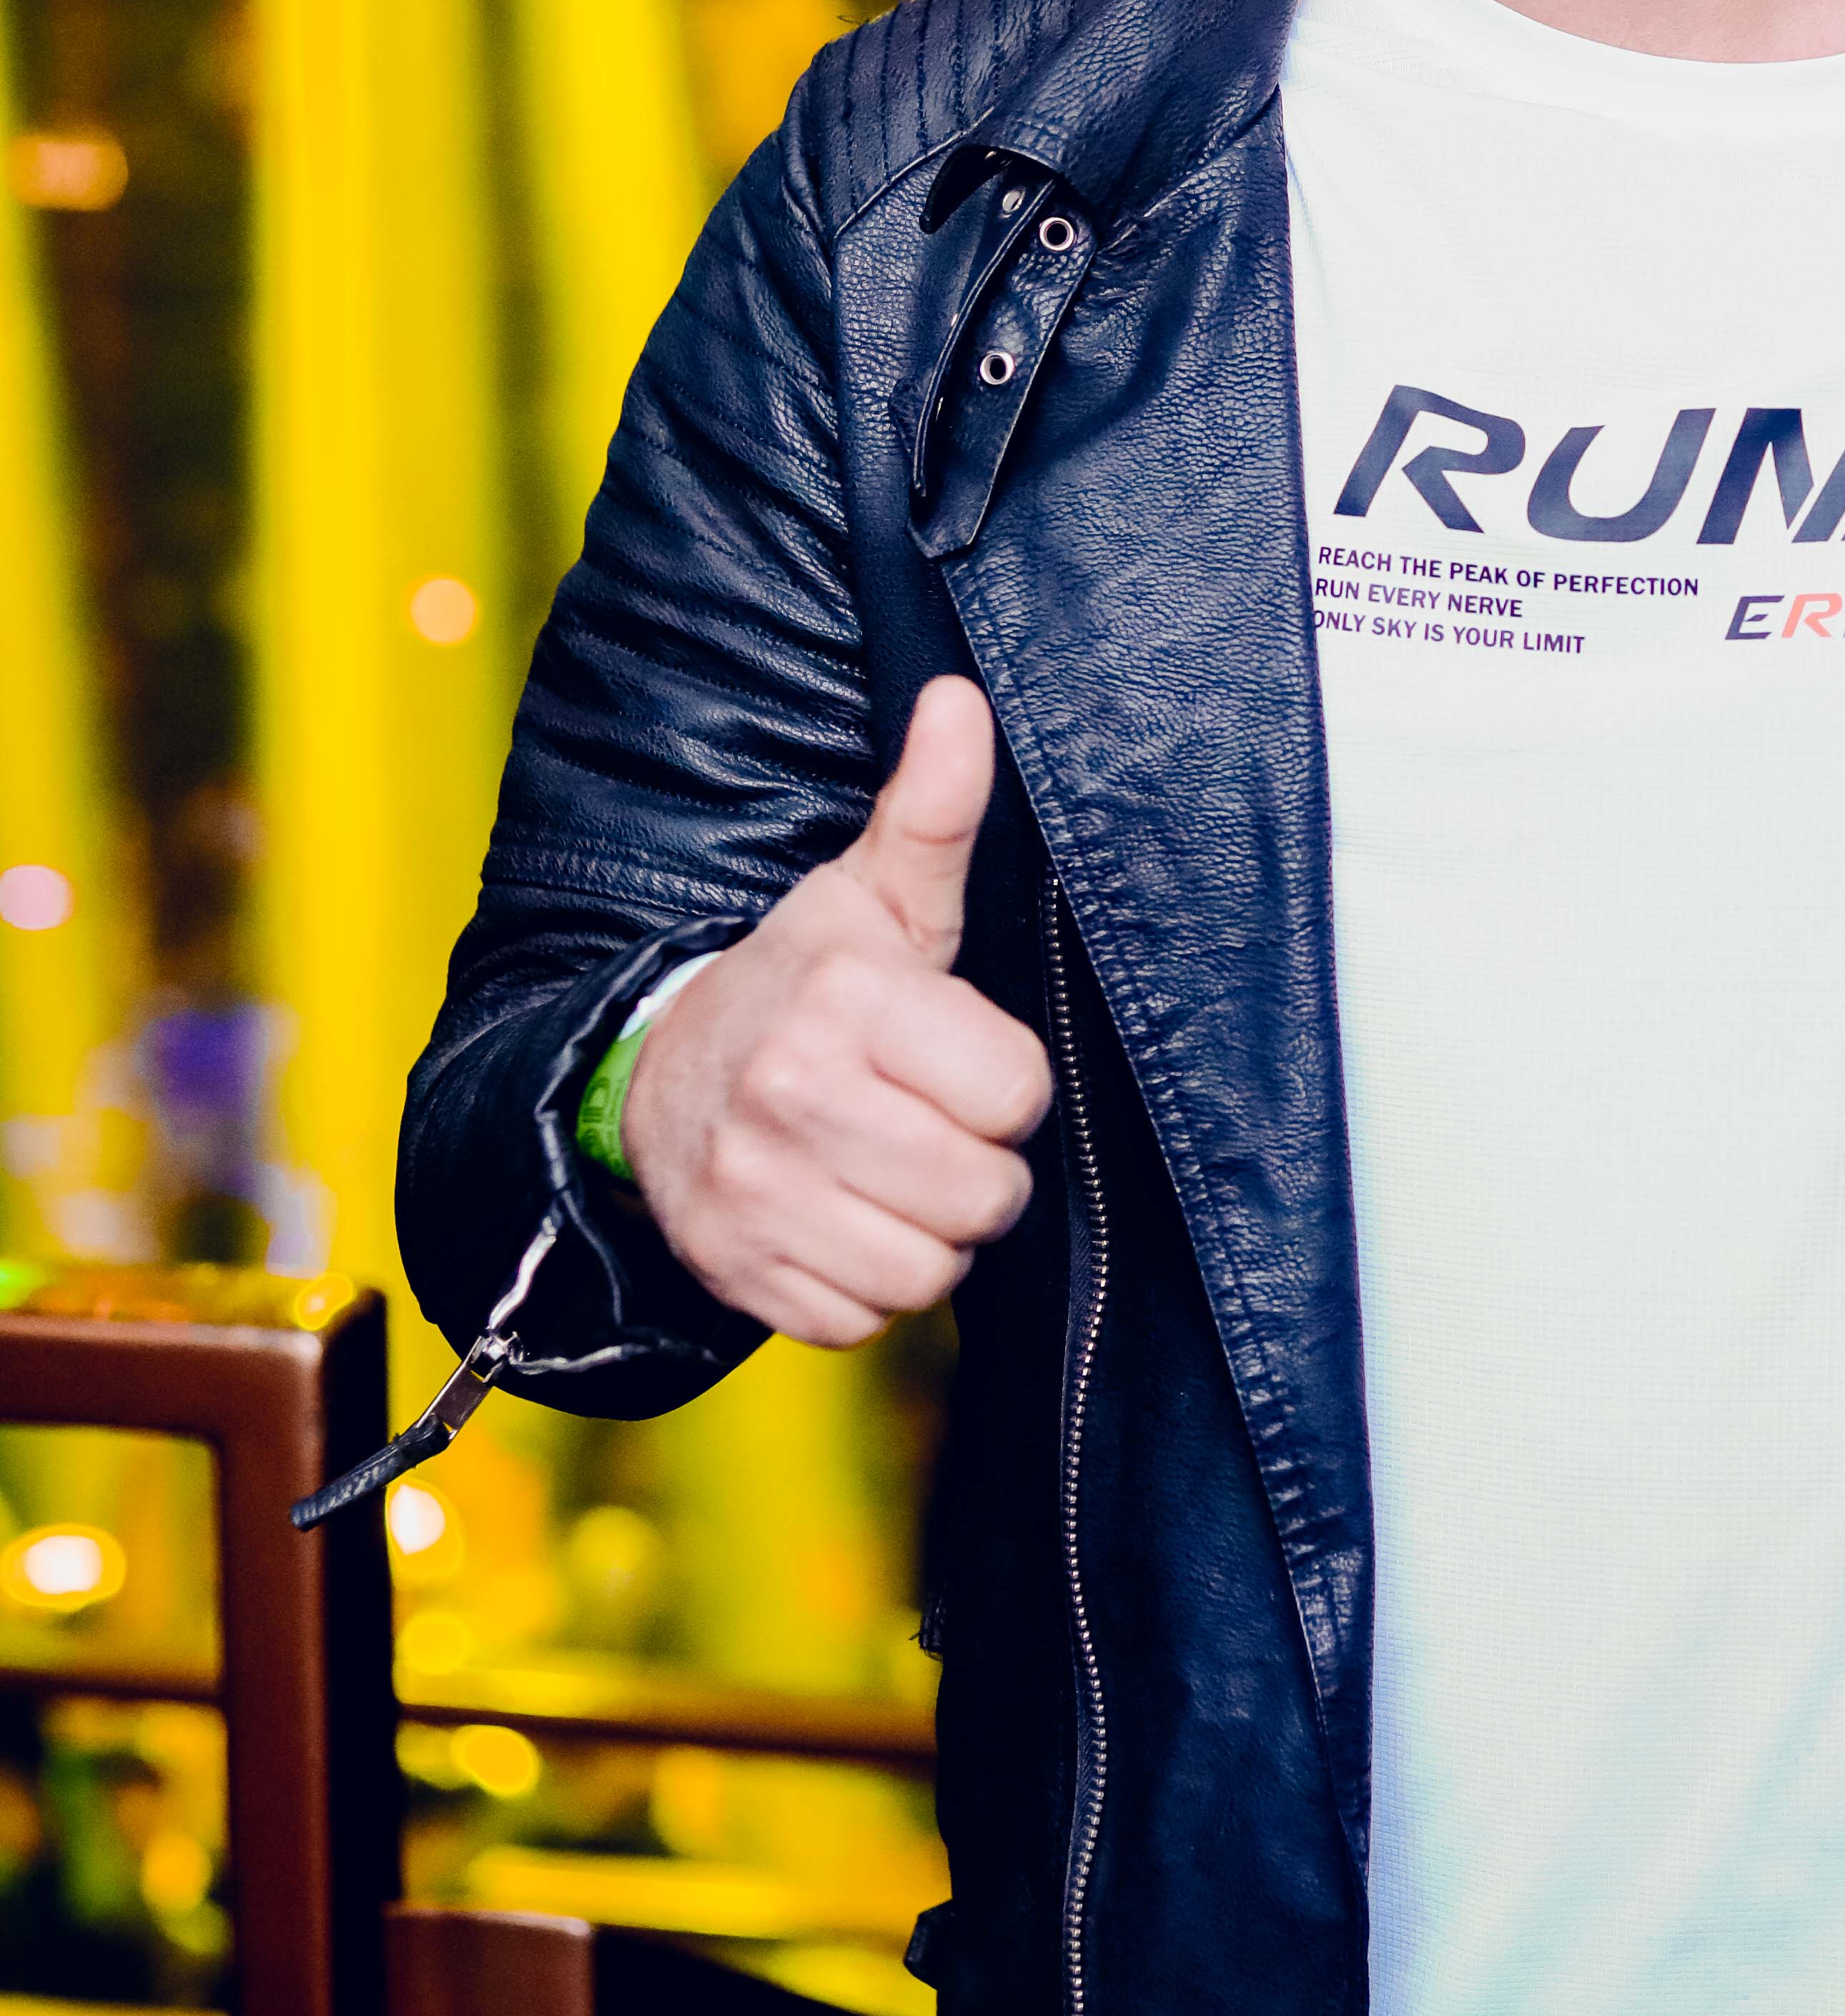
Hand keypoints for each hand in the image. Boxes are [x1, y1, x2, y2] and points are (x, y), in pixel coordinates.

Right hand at [621, 678, 1053, 1346]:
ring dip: (927, 1231)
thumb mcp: (873, 897)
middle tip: (923, 1121)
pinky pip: (865, 1317)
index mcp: (845, 1000)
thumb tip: (960, 698)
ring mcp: (756, 1194)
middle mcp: (791, 1096)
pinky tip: (839, 1219)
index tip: (950, 1058)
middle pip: (984, 1192)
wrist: (658, 1079)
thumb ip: (932, 810)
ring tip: (886, 1171)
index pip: (1016, 1092)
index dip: (1001, 1082)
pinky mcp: (739, 1275)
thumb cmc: (802, 985)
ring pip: (930, 1267)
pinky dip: (866, 1284)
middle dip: (974, 1166)